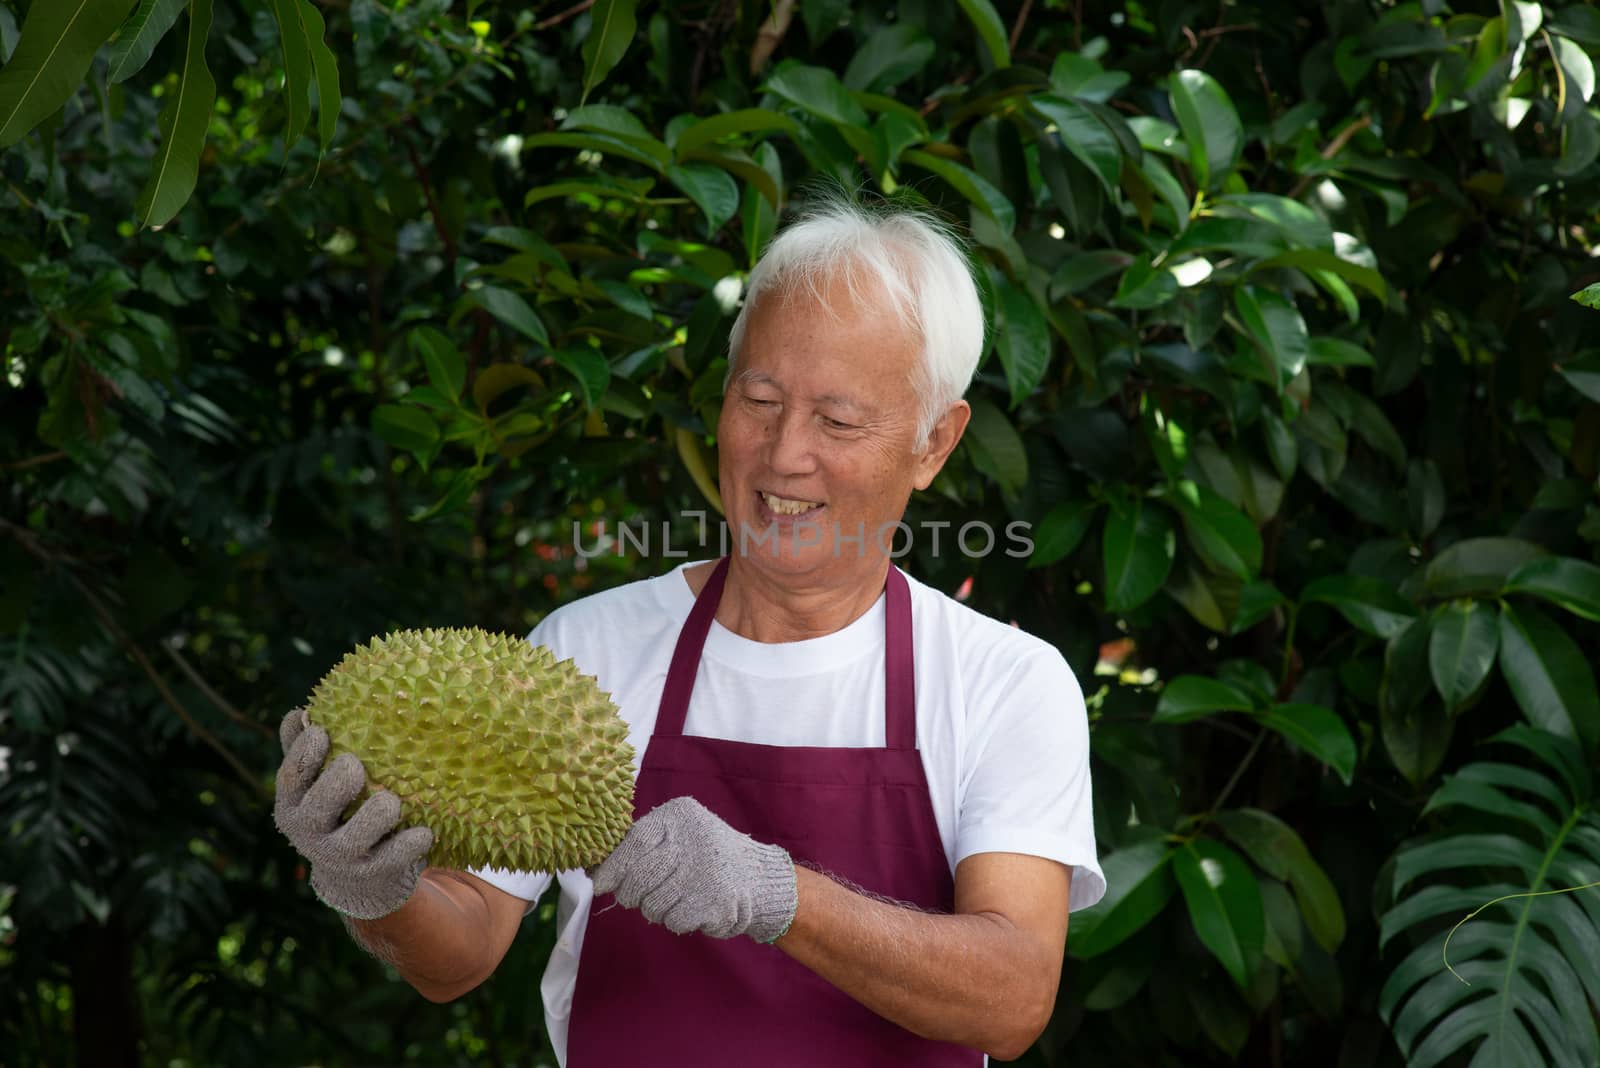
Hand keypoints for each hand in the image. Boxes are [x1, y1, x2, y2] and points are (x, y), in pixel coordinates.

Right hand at [272, 708, 433, 919]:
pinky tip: (424, 831)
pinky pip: (396, 854)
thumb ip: (304, 750)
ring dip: (380, 810)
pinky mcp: (374, 872)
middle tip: (356, 766)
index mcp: (293, 804)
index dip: (305, 752)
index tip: (323, 732)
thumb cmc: (337, 811)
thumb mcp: (315, 785)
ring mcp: (342, 855)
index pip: (291, 776)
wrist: (355, 879)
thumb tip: (301, 711)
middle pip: (323, 802)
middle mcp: (310, 832)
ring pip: (361, 829)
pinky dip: (412, 841)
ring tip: (390, 801)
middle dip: (342, 779)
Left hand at [593, 796, 797, 942]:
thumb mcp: (677, 834)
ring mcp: (706, 871)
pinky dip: (675, 920)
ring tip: (672, 898)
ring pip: (652, 904)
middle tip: (634, 897)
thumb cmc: (703, 855)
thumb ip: (640, 846)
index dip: (613, 867)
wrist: (757, 877)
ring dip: (655, 909)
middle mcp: (693, 839)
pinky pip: (673, 920)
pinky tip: (691, 908)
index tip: (600, 883)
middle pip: (639, 877)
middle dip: (630, 894)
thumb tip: (595, 870)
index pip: (634, 842)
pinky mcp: (715, 902)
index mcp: (680, 816)